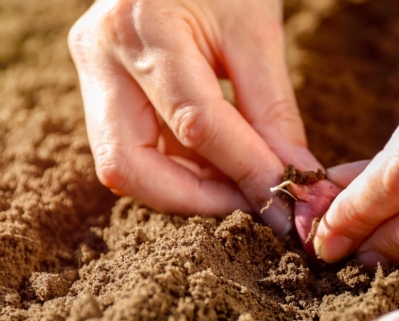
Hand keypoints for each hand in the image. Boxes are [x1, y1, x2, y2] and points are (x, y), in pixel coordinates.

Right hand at [68, 0, 321, 234]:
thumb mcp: (257, 32)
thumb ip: (273, 111)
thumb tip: (293, 180)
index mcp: (142, 27)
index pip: (195, 123)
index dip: (245, 171)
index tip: (286, 199)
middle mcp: (101, 55)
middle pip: (129, 165)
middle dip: (195, 200)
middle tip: (252, 204)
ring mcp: (94, 74)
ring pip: (126, 166)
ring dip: (189, 190)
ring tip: (243, 183)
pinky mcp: (103, 89)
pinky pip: (137, 150)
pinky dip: (182, 170)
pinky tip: (221, 166)